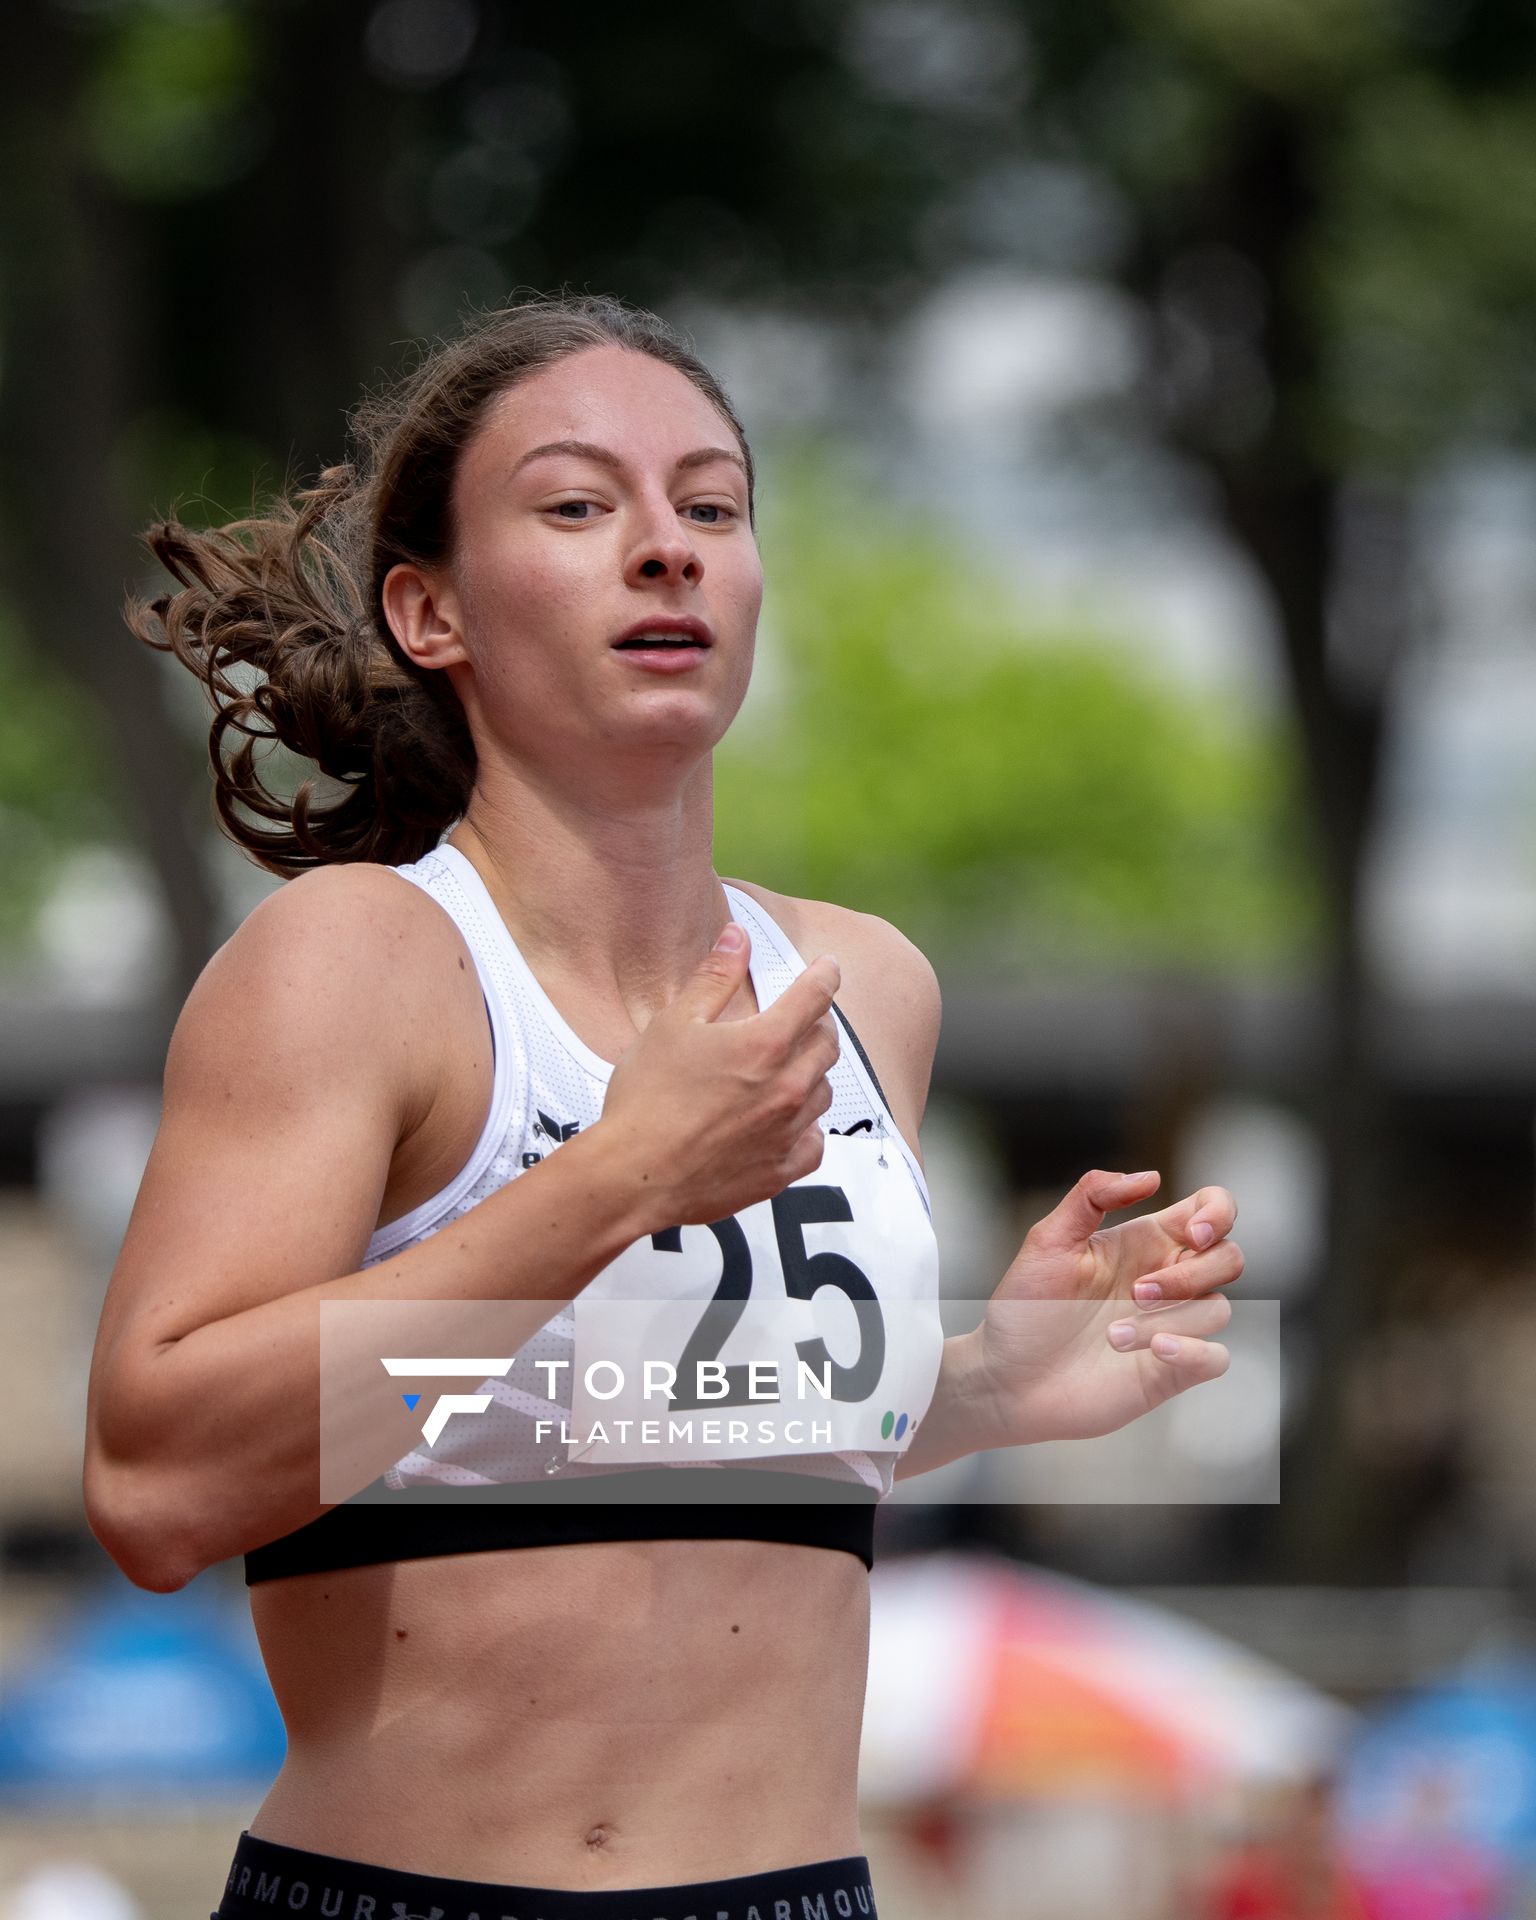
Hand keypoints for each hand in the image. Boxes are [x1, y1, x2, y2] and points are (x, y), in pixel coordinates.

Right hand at [599, 923, 842, 1228]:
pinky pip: (814, 1143)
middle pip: (827, 1044)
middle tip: (802, 1018)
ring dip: (812, 1073)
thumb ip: (713, 978)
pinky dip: (807, 1127)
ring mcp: (787, 1132)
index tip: (827, 967)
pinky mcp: (779, 1171)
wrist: (632, 1175)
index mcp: (763, 1044)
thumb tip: (738, 937)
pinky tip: (787, 1122)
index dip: (824, 975)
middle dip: (818, 1023)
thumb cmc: (646, 1097)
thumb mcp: (673, 1024)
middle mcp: (787, 1087)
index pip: (815, 997)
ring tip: (786, 1068)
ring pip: (824, 1092)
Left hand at [972, 1169, 1239, 1446]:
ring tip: (1112, 1335)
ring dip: (1170, 1319)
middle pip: (1228, 1259)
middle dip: (1191, 1273)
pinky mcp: (1170, 1370)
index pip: (1212, 1210)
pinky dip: (1195, 1352)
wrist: (1007, 1377)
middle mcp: (1166, 1280)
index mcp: (1145, 1242)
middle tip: (1136, 1292)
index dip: (1219, 1213)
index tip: (1193, 1233)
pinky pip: (1216, 1358)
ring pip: (1218, 1309)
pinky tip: (1156, 1351)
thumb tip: (1150, 1176)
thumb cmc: (1025, 1308)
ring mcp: (1171, 1325)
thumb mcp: (1048, 1239)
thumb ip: (1092, 1195)